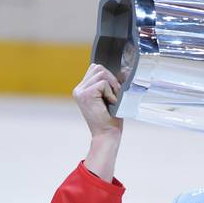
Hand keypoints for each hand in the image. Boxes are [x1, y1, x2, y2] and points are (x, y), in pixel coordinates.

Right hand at [73, 64, 123, 181]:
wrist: (107, 134)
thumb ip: (110, 83)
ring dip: (112, 86)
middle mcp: (79, 89)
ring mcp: (80, 91)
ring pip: (101, 73)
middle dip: (111, 79)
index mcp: (82, 89)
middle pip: (98, 68)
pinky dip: (111, 93)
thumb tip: (125, 70)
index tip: (113, 92)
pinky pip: (103, 83)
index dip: (108, 77)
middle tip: (114, 96)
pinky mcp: (86, 94)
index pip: (95, 69)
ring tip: (112, 100)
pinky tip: (110, 103)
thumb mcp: (109, 97)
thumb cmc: (111, 119)